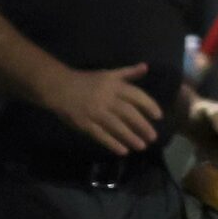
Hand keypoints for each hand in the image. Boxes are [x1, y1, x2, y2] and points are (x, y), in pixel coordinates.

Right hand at [46, 63, 161, 155]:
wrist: (58, 87)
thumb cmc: (87, 81)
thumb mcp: (108, 74)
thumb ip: (128, 73)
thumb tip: (146, 67)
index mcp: (113, 85)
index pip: (136, 95)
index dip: (149, 105)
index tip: (159, 116)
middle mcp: (106, 98)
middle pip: (128, 113)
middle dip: (142, 126)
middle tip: (153, 137)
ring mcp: (94, 112)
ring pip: (116, 126)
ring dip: (130, 137)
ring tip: (142, 146)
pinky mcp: (84, 123)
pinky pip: (100, 135)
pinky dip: (112, 143)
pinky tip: (123, 151)